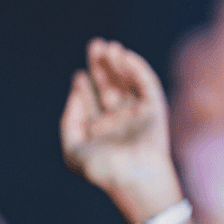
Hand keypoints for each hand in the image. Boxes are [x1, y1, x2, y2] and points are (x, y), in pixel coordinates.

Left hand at [60, 38, 182, 223]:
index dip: (85, 85)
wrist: (133, 178)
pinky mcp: (155, 108)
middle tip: (95, 45)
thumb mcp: (73, 149)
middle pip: (109, 85)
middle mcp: (119, 119)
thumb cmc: (103, 170)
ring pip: (127, 81)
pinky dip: (136, 68)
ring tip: (108, 47)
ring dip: (118, 63)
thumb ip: (69, 121)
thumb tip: (76, 93)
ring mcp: (137, 113)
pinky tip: (123, 56)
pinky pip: (146, 83)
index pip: (92, 100)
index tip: (79, 76)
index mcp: (100, 130)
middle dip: (101, 66)